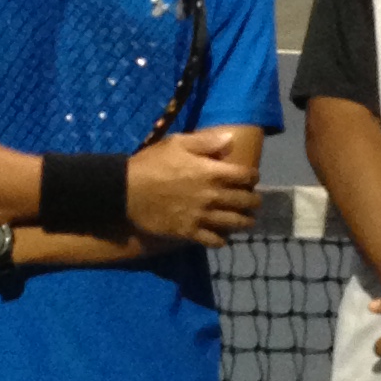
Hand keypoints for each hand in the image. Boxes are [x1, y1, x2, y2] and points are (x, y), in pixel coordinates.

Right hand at [123, 129, 259, 243]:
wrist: (126, 191)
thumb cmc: (152, 163)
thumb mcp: (177, 143)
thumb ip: (206, 142)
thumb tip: (231, 140)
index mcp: (212, 173)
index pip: (246, 176)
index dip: (252, 176)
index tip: (251, 177)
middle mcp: (212, 196)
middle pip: (245, 201)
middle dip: (254, 201)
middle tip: (254, 201)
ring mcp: (202, 217)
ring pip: (235, 223)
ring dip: (245, 222)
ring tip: (247, 221)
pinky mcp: (189, 232)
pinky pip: (214, 241)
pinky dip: (221, 240)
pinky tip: (222, 237)